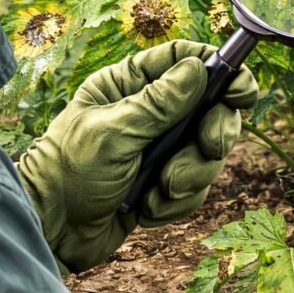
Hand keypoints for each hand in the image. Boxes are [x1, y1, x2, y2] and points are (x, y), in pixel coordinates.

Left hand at [16, 40, 257, 273]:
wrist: (50, 233)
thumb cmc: (69, 172)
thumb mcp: (114, 132)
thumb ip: (160, 103)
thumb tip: (199, 67)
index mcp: (131, 85)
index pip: (187, 60)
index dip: (222, 70)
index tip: (243, 91)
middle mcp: (152, 112)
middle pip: (213, 108)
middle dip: (215, 132)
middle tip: (208, 147)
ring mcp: (162, 148)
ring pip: (209, 152)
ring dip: (192, 175)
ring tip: (161, 190)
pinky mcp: (166, 183)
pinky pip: (198, 186)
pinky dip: (178, 201)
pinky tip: (147, 208)